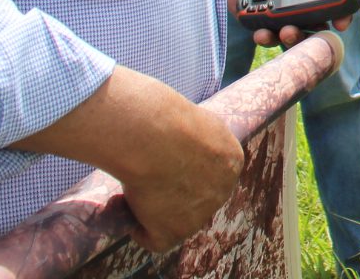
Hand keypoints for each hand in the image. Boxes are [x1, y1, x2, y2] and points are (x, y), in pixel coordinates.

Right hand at [116, 95, 244, 252]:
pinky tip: (128, 212)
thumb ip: (199, 134)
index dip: (185, 169)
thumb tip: (188, 135)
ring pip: (176, 219)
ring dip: (156, 210)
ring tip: (134, 190)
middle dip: (175, 191)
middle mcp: (223, 189)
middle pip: (197, 197)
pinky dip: (140, 230)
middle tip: (148, 177)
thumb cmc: (168, 119)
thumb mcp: (197, 119)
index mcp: (231, 160)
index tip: (164, 161)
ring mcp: (201, 214)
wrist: (155, 136)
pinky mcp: (176, 231)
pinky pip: (155, 240)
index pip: (209, 172)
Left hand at [204, 0, 358, 44]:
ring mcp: (276, 14)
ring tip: (287, 32)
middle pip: (313, 25)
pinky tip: (262, 33)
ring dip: (291, 38)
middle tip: (314, 30)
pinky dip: (265, 38)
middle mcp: (296, 3)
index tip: (341, 23)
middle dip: (314, 33)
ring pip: (290, 35)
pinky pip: (265, 36)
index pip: (330, 4)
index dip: (339, 15)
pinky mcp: (256, 21)